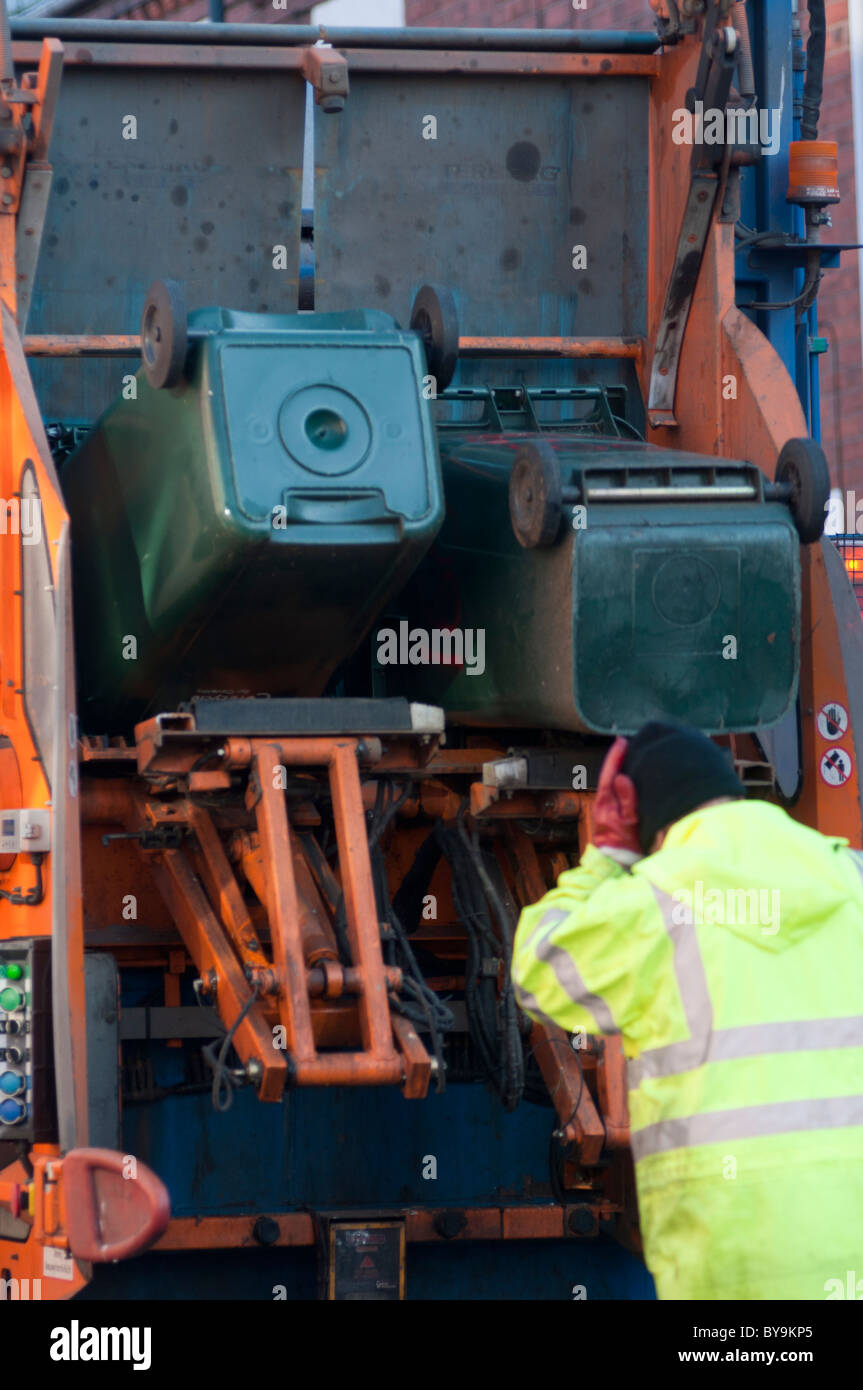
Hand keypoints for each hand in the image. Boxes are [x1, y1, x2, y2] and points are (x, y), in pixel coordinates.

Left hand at [592, 737, 640, 853]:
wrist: (618, 867)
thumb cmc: (626, 847)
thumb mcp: (630, 822)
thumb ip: (627, 800)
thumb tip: (621, 777)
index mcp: (605, 803)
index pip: (609, 773)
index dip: (616, 755)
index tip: (622, 741)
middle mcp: (602, 804)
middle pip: (609, 775)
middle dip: (618, 760)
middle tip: (629, 746)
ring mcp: (604, 810)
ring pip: (611, 784)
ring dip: (620, 770)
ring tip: (630, 757)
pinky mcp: (609, 816)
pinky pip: (615, 793)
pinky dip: (621, 782)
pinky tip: (629, 779)